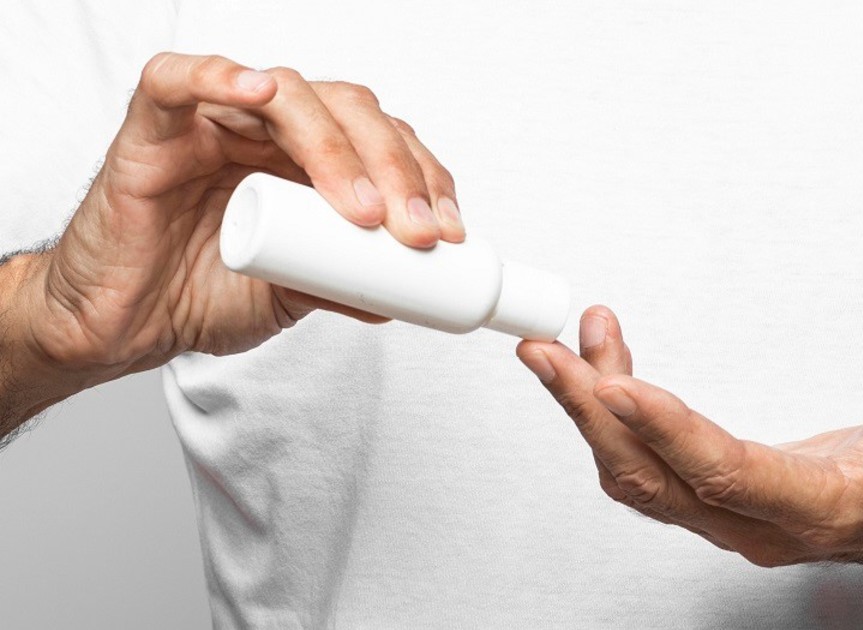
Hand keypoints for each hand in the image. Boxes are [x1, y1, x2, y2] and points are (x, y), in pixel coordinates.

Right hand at [24, 53, 463, 379]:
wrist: (121, 327)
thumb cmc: (196, 297)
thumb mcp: (293, 296)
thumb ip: (343, 284)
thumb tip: (407, 294)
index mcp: (306, 162)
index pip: (381, 142)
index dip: (423, 177)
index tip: (449, 231)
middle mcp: (267, 132)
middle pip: (349, 112)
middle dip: (396, 167)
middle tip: (417, 229)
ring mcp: (213, 124)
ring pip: (287, 95)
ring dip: (336, 145)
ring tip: (361, 207)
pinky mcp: (152, 131)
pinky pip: (175, 80)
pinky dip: (216, 74)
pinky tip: (259, 87)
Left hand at [516, 306, 862, 566]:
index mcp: (815, 512)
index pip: (726, 475)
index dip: (668, 431)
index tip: (615, 385)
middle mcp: (756, 524)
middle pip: (653, 480)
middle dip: (593, 416)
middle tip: (549, 355)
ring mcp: (726, 516)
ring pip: (635, 474)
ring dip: (588, 411)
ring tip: (558, 348)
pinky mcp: (711, 496)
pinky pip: (643, 462)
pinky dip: (611, 413)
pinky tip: (600, 365)